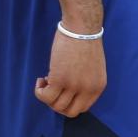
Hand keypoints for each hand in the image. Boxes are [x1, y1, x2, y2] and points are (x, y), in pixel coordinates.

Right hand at [35, 0, 106, 117]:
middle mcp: (87, 89)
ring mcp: (74, 85)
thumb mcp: (93, 66)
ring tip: (46, 80)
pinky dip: (39, 91)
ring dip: (48, 96)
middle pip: (69, 112)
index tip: (62, 91)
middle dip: (58, 103)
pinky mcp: (59, 79)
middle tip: (52, 88)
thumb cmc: (85, 39)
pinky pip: (45, 96)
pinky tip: (40, 79)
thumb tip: (70, 92)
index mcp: (98, 86)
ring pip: (56, 106)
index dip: (69, 102)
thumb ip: (85, 81)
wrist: (81, 24)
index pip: (82, 108)